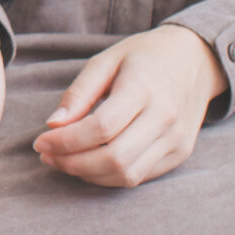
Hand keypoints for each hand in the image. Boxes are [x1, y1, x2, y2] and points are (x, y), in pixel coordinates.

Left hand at [34, 23, 226, 187]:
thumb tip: (53, 125)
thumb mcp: (106, 60)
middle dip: (72, 163)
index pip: (101, 128)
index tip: (40, 141)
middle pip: (113, 158)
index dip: (65, 141)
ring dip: (88, 175)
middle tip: (47, 156)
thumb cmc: (144, 57)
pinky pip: (140, 177)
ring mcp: (176, 139)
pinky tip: (89, 164)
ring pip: (126, 175)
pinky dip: (109, 177)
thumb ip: (79, 93)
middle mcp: (165, 117)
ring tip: (64, 161)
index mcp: (144, 88)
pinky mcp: (180, 153)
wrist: (195, 60)